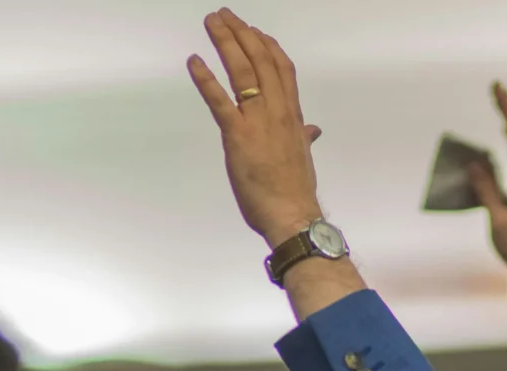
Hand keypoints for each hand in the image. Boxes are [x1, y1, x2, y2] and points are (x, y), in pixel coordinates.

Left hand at [187, 9, 320, 247]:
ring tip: (212, 24)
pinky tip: (194, 62)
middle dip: (242, 34)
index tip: (255, 31)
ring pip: (243, 72)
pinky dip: (206, 79)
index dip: (268, 46)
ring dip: (225, 43)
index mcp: (292, 116)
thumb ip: (304, 137)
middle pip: (261, 61)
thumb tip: (312, 129)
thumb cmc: (296, 191)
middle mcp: (277, 111)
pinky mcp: (238, 136)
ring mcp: (258, 121)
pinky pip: (220, 101)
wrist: (293, 213)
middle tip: (225, 15)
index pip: (282, 69)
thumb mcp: (302, 157)